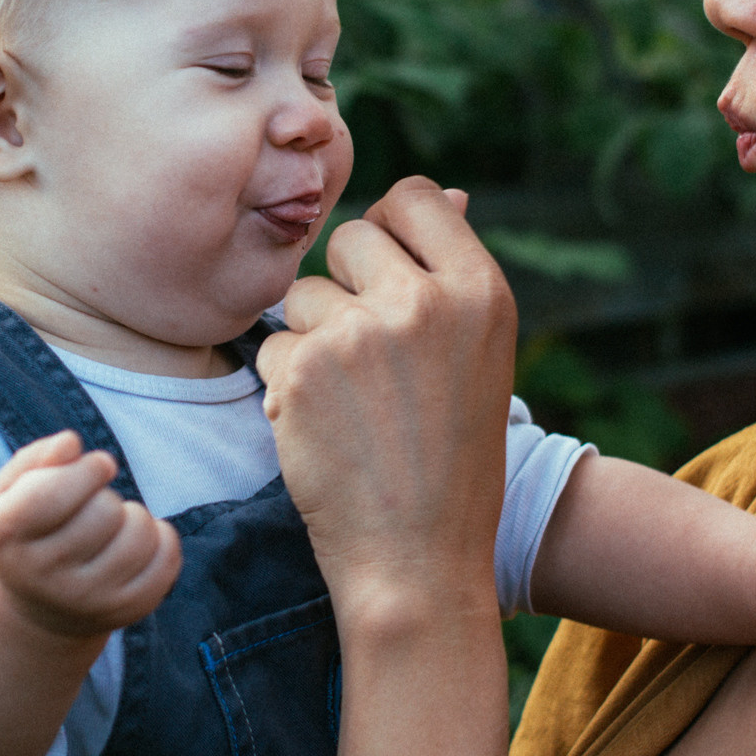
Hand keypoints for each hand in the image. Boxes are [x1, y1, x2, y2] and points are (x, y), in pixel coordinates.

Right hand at [0, 430, 182, 640]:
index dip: (86, 469)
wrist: (40, 606)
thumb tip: (71, 442)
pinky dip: (162, 537)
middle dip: (106, 495)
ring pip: (140, 534)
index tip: (99, 465)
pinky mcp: (125, 610)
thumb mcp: (12, 490)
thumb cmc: (30, 530)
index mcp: (6, 536)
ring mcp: (86, 600)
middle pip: (104, 512)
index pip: (50, 494)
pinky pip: (166, 559)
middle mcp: (42, 577)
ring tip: (115, 524)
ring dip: (134, 516)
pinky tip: (139, 541)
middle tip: (94, 506)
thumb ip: (38, 457)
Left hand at [258, 176, 517, 617]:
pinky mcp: (303, 367)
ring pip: (303, 294)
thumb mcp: (479, 358)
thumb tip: (448, 192)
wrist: (419, 562)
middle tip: (369, 358)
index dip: (390, 231)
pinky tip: (324, 429)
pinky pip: (273, 344)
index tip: (387, 277)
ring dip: (311, 338)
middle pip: (350, 238)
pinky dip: (285, 384)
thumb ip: (452, 274)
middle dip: (345, 286)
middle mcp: (424, 301)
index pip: (415, 197)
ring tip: (353, 403)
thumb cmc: (453, 462)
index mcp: (481, 291)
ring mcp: (361, 332)